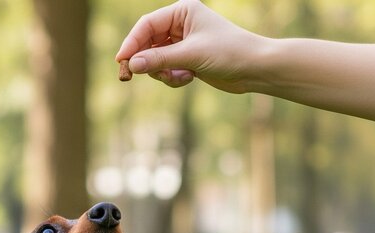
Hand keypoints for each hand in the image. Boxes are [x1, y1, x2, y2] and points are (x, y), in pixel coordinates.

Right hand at [116, 0, 261, 92]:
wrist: (253, 69)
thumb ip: (159, 60)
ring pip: (155, 60)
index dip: (131, 43)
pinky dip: (173, 78)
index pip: (146, 25)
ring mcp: (182, 43)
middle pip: (147, 43)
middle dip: (145, 61)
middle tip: (131, 78)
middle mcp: (180, 24)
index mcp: (182, 11)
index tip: (121, 61)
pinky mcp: (186, 60)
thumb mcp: (190, 55)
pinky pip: (166, 71)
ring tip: (179, 78)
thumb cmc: (228, 53)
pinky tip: (188, 79)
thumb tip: (132, 65)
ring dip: (162, 73)